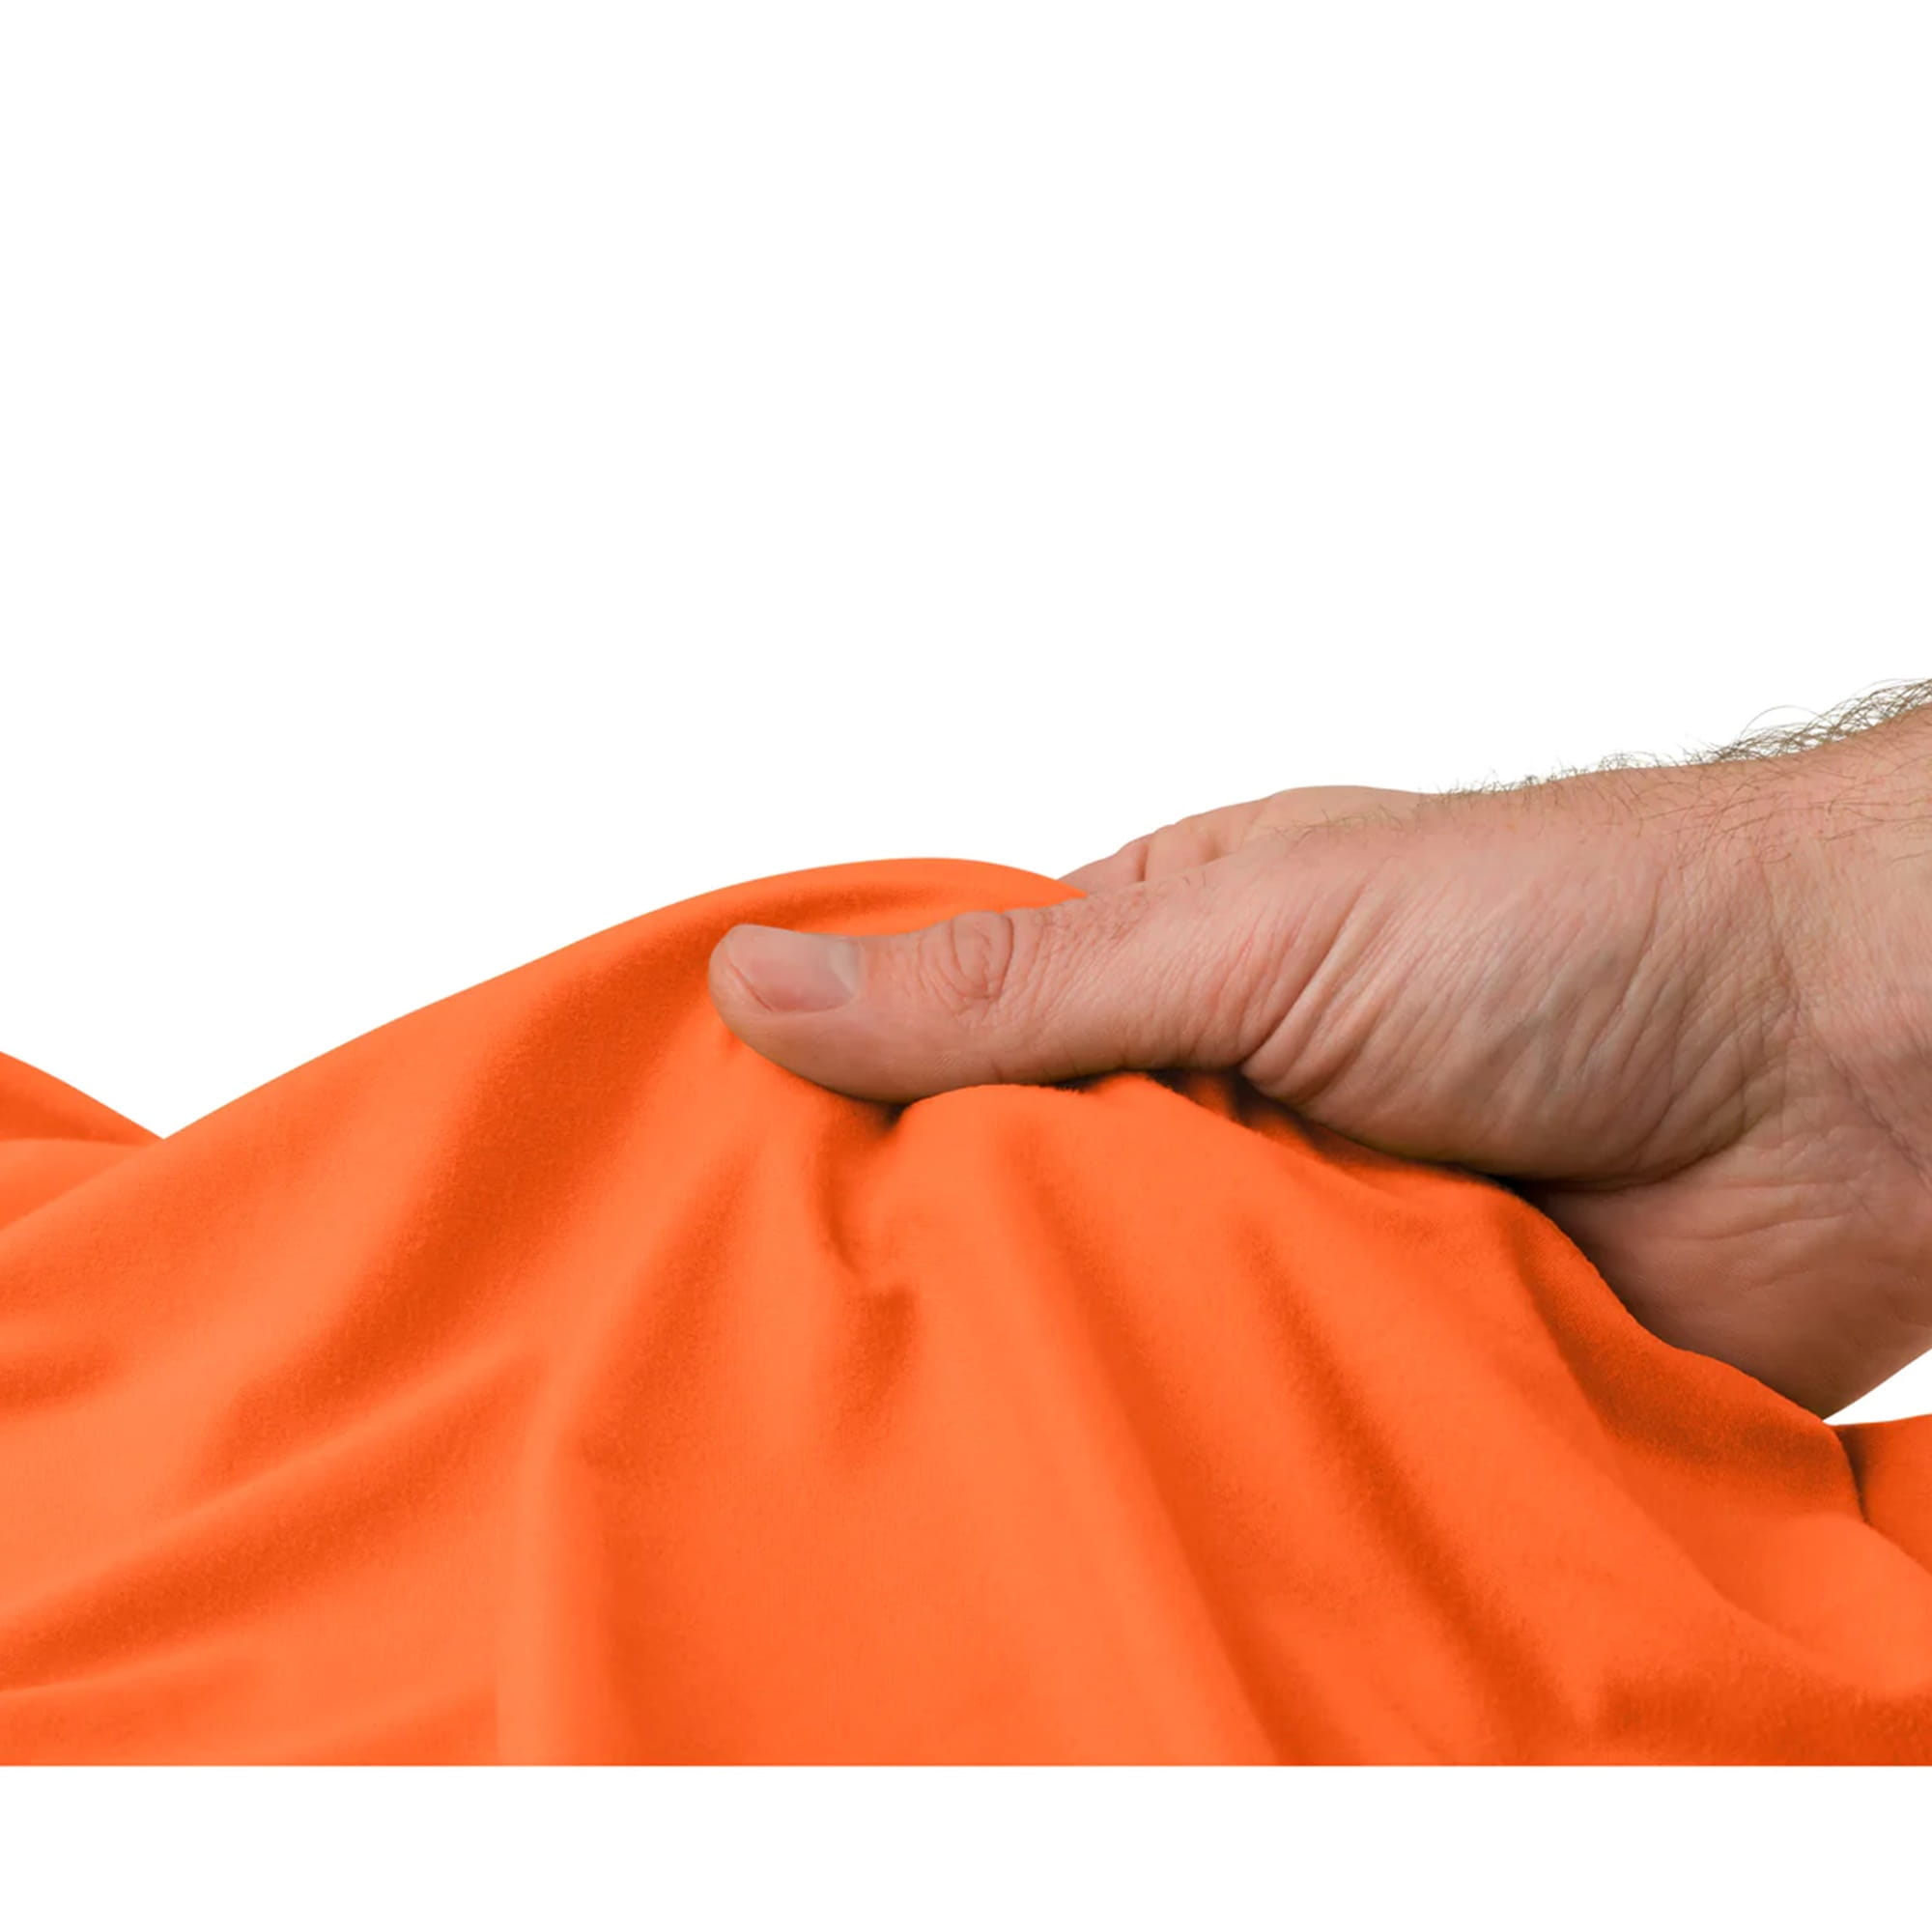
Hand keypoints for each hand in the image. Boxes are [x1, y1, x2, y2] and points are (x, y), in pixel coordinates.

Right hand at [708, 737, 1931, 1417]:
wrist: (1837, 1061)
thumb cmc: (1557, 926)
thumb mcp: (1245, 928)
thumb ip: (1014, 987)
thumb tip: (757, 980)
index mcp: (1163, 988)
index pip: (952, 1076)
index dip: (848, 1149)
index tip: (731, 1237)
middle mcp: (1221, 1124)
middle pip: (1037, 1232)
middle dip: (976, 1294)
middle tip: (834, 1395)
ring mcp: (1308, 1251)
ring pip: (1147, 1348)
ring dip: (1112, 1383)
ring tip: (973, 1470)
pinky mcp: (1400, 1369)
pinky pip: (1276, 1439)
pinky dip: (1233, 1464)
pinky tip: (1151, 1505)